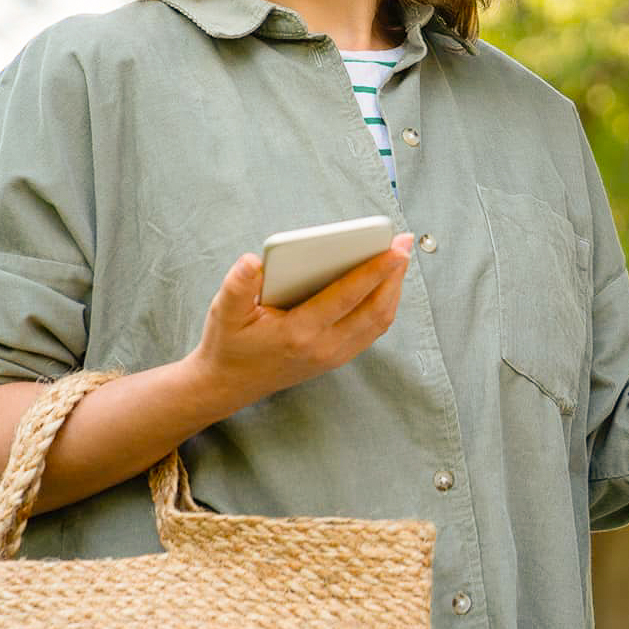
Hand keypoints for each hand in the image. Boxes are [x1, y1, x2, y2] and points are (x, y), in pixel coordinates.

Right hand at [185, 233, 415, 410]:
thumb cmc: (228, 343)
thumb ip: (237, 285)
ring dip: (394, 289)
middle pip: (375, 310)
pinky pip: (373, 330)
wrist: (228, 385)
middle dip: (395, 275)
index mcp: (298, 333)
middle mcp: (324, 347)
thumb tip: (253, 261)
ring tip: (401, 258)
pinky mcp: (338, 358)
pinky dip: (386, 304)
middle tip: (405, 242)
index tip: (396, 248)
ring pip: (380, 322)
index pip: (346, 297)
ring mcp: (334, 356)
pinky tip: (387, 282)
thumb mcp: (223, 312)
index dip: (375, 270)